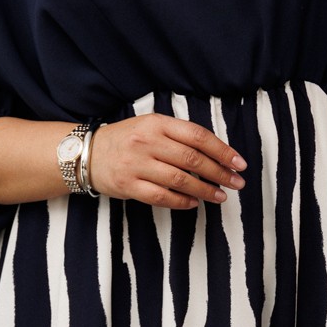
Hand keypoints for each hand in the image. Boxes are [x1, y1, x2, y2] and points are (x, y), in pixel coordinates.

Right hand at [88, 115, 245, 208]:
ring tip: (220, 196)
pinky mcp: (129, 185)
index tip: (239, 163)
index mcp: (157, 123)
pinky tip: (194, 203)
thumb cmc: (126, 140)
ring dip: (205, 190)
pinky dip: (182, 202)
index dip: (222, 151)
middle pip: (192, 159)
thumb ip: (179, 135)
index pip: (198, 136)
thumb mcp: (150, 125)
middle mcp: (147, 142)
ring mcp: (137, 165)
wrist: (87, 154)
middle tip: (237, 183)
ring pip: (180, 180)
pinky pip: (161, 197)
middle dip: (219, 173)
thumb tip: (216, 153)